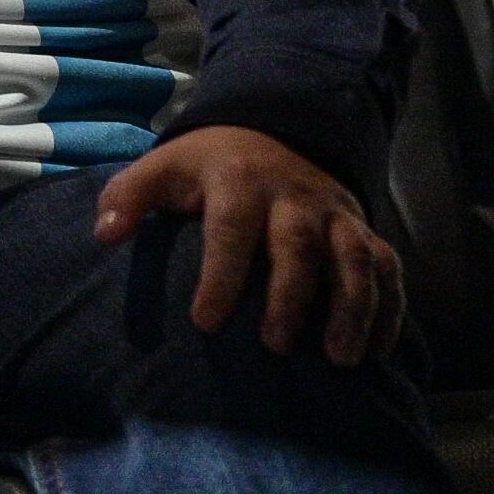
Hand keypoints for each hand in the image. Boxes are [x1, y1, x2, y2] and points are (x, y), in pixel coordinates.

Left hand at [93, 125, 403, 366]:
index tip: (204, 321)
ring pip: (355, 257)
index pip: (231, 226)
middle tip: (275, 347)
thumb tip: (104, 234)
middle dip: (291, 296)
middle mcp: (293, 196)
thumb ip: (129, 196)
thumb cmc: (206, 170)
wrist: (269, 135)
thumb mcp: (163, 169)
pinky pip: (388, 267)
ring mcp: (334, 213)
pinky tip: (377, 352)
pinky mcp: (363, 229)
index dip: (221, 273)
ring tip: (339, 358)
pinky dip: (389, 309)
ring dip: (352, 307)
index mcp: (237, 181)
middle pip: (299, 245)